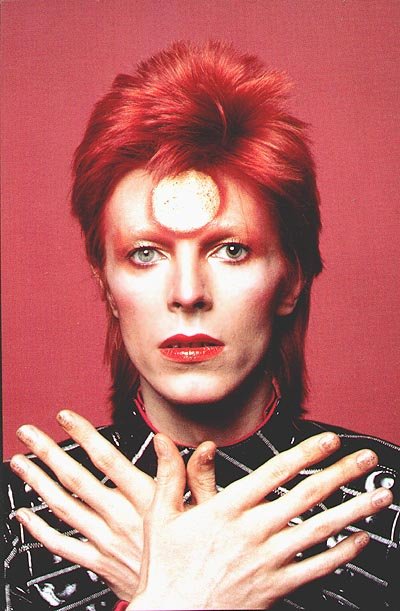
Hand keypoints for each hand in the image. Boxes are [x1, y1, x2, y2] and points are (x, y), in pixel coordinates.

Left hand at [10, 411, 216, 599]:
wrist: (180, 600)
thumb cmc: (193, 555)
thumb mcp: (206, 512)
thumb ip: (199, 478)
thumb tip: (202, 449)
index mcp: (145, 500)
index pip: (108, 460)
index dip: (84, 436)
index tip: (66, 418)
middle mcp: (119, 517)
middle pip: (77, 480)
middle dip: (49, 453)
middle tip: (29, 434)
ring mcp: (105, 540)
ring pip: (63, 507)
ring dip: (38, 483)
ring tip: (21, 463)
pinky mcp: (97, 561)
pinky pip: (61, 545)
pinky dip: (39, 530)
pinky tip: (25, 516)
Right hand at [129, 432, 392, 609]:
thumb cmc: (167, 569)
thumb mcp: (162, 516)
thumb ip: (170, 476)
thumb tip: (164, 443)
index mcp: (227, 509)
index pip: (275, 472)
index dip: (306, 453)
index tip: (329, 440)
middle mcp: (254, 530)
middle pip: (306, 496)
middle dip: (341, 474)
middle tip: (366, 459)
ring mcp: (269, 559)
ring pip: (320, 530)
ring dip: (353, 510)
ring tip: (379, 496)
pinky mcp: (277, 585)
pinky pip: (316, 567)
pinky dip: (341, 553)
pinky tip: (360, 541)